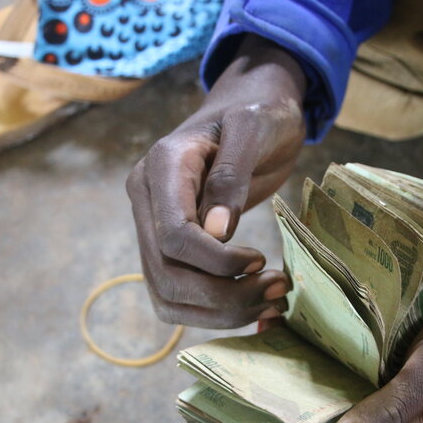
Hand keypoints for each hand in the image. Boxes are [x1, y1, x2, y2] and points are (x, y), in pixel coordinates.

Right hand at [126, 35, 306, 327]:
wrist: (252, 109)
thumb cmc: (257, 113)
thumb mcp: (253, 128)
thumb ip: (232, 175)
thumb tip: (217, 231)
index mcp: (161, 167)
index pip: (173, 236)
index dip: (217, 262)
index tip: (260, 260)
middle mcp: (146, 201)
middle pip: (168, 275)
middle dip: (224, 296)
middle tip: (277, 291)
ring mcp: (153, 228)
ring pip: (169, 296)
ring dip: (221, 312)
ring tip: (271, 304)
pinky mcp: (170, 248)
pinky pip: (179, 297)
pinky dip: (215, 314)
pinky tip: (253, 309)